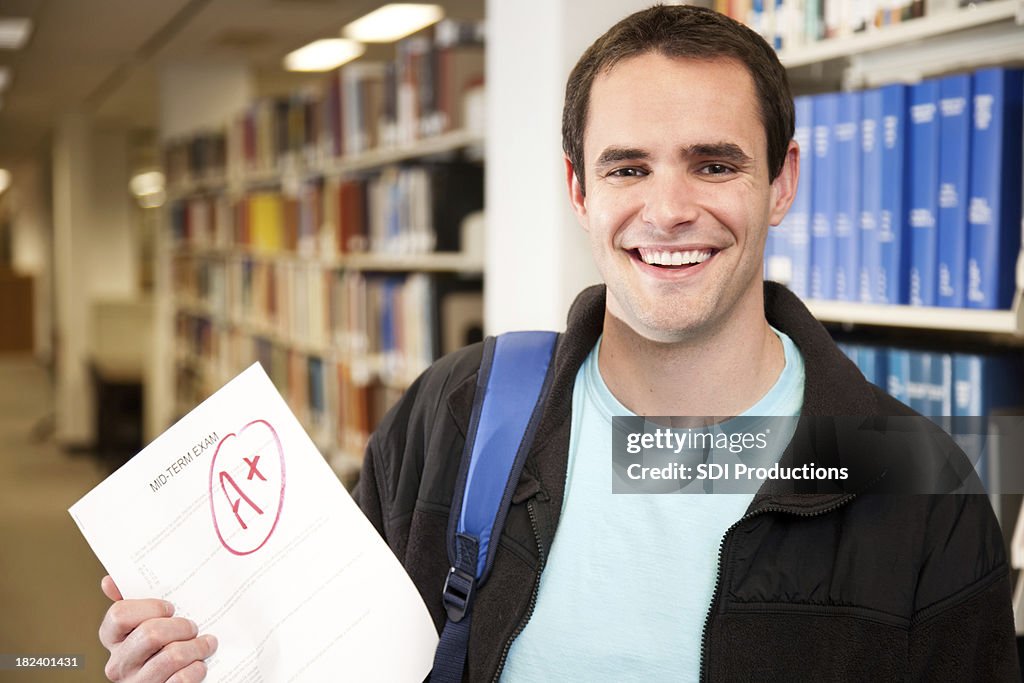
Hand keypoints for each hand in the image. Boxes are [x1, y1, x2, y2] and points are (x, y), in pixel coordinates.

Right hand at [98, 575, 217, 681]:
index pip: (119, 614)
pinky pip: (181, 679)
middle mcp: (119, 664)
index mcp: (113, 640)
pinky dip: (197, 669)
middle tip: (193, 627)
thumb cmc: (160, 647)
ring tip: (205, 644)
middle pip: (150, 633)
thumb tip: (109, 581)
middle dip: (181, 626)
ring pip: (171, 656)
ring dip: (197, 647)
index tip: (170, 608)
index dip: (151, 607)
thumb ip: (131, 603)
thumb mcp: (143, 625)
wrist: (171, 681)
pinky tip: (200, 665)